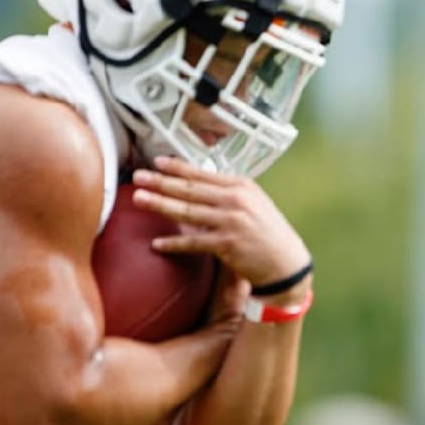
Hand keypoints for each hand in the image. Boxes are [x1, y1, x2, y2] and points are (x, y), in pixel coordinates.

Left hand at [132, 156, 309, 288]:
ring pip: (188, 212)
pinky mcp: (227, 244)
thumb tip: (198, 184)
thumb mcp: (254, 204)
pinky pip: (194, 243)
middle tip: (138, 176)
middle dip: (161, 181)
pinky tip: (156, 244)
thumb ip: (228, 193)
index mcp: (242, 186)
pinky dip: (174, 244)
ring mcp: (231, 222)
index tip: (157, 162)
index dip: (178, 167)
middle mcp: (236, 200)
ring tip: (138, 199)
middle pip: (191, 189)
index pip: (203, 174)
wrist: (286, 263)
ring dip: (160, 205)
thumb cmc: (267, 233)